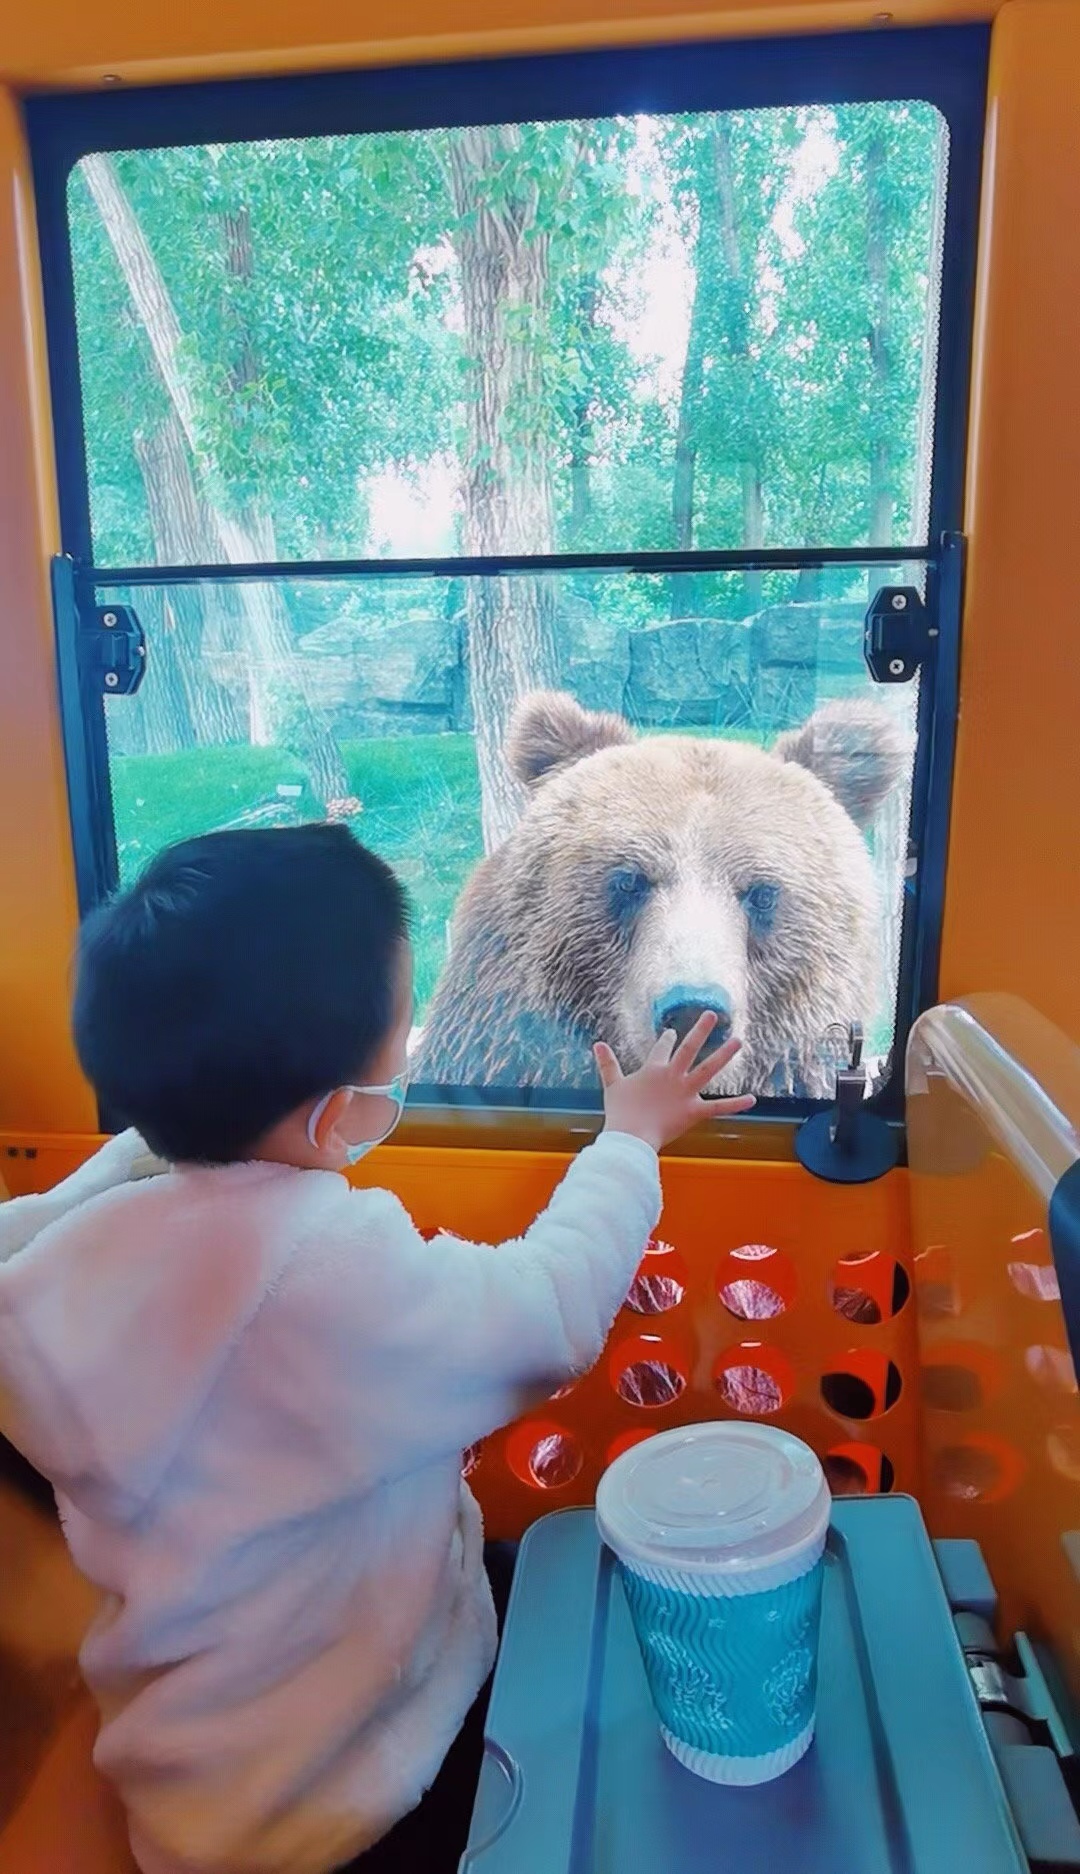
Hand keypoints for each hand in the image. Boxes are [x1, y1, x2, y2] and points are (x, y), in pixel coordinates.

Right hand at [594, 1015, 754, 1151]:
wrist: (630, 1136)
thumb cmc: (621, 1112)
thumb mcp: (613, 1085)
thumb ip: (608, 1064)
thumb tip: (597, 1043)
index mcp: (654, 1069)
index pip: (662, 1048)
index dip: (666, 1039)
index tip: (671, 1031)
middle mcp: (672, 1076)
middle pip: (688, 1048)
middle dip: (700, 1030)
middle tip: (712, 1015)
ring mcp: (685, 1092)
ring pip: (708, 1069)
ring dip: (723, 1055)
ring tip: (737, 1041)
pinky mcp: (694, 1111)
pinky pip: (718, 1107)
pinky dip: (736, 1104)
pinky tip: (752, 1099)